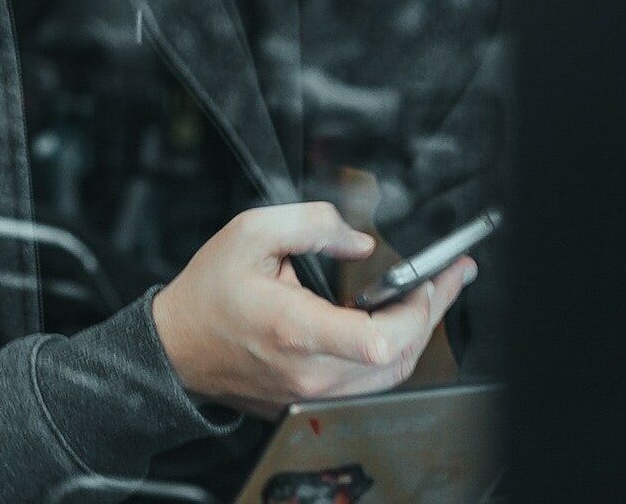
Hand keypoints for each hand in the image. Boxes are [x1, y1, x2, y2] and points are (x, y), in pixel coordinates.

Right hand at [151, 202, 475, 417]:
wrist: (177, 346)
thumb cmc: (209, 292)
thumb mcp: (249, 233)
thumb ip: (310, 224)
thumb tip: (360, 241)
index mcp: (295, 329)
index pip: (380, 339)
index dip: (416, 310)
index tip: (428, 280)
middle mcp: (310, 372)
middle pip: (399, 356)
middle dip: (432, 313)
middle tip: (448, 279)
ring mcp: (313, 393)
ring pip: (391, 374)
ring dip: (417, 335)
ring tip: (430, 298)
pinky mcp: (313, 401)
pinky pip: (370, 384)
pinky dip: (392, 354)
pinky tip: (396, 325)